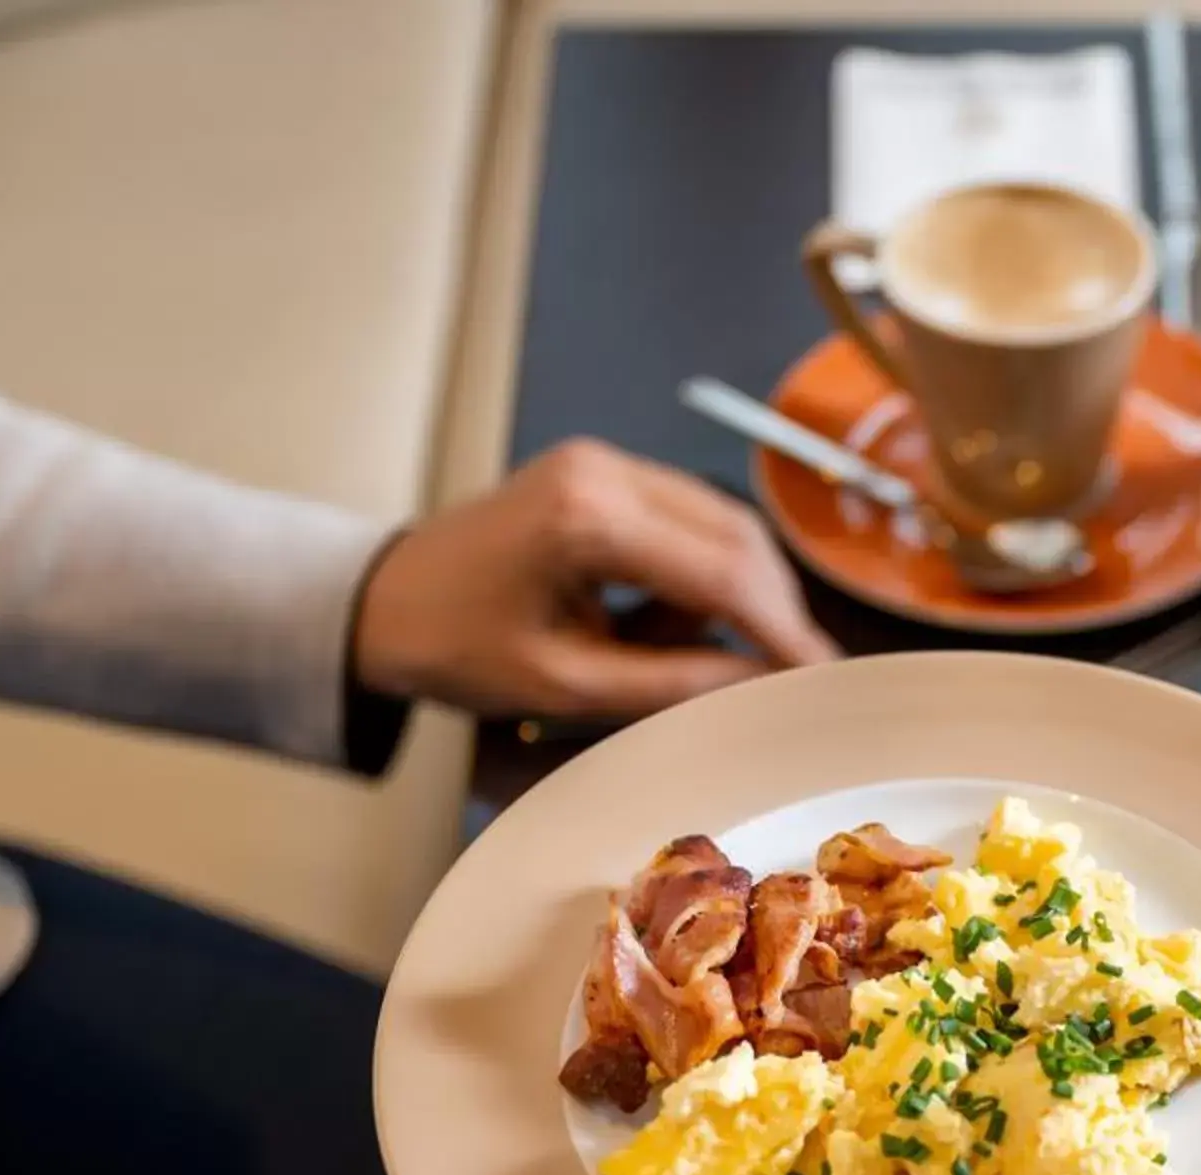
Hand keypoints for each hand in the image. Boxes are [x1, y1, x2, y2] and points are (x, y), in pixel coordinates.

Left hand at [352, 439, 836, 717]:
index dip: (782, 627)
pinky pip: (687, 521)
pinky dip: (699, 574)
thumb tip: (763, 684)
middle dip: (772, 607)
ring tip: (700, 656)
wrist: (378, 601)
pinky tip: (665, 623)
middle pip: (735, 534)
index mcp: (587, 517)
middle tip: (795, 672)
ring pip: (720, 524)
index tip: (822, 676)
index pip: (721, 570)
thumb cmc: (453, 648)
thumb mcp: (564, 683)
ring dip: (733, 592)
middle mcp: (604, 469)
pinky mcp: (603, 473)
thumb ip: (671, 684)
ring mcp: (604, 463)